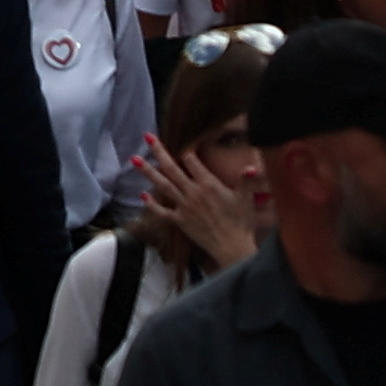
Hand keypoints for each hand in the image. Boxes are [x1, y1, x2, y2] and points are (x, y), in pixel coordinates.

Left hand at [131, 133, 263, 271]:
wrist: (232, 248)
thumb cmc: (241, 222)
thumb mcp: (246, 199)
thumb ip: (247, 181)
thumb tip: (251, 166)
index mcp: (208, 185)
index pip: (192, 161)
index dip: (185, 148)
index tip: (179, 137)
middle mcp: (193, 193)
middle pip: (172, 169)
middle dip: (159, 152)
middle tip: (147, 137)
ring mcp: (184, 206)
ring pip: (163, 186)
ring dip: (148, 172)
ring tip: (134, 160)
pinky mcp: (180, 221)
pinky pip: (162, 212)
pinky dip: (152, 204)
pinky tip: (142, 195)